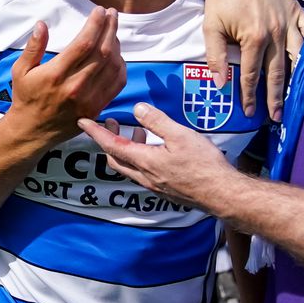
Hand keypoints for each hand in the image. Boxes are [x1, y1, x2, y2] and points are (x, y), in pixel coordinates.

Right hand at [7, 7, 125, 145]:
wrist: (31, 131)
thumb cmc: (26, 97)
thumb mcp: (20, 70)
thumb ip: (33, 47)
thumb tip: (41, 24)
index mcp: (56, 74)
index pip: (84, 44)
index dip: (95, 24)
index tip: (99, 10)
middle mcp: (75, 86)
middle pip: (102, 52)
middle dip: (110, 28)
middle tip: (112, 14)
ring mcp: (89, 99)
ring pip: (112, 66)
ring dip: (117, 45)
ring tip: (113, 31)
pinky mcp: (96, 108)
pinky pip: (117, 84)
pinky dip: (121, 66)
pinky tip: (117, 54)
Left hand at [77, 103, 234, 208]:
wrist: (221, 194)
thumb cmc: (203, 165)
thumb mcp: (180, 136)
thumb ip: (157, 121)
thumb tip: (138, 108)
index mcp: (145, 161)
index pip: (111, 145)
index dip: (95, 132)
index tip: (82, 121)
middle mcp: (145, 176)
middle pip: (115, 159)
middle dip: (108, 140)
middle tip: (110, 123)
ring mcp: (154, 185)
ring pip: (129, 166)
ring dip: (125, 148)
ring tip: (135, 131)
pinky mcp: (165, 189)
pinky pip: (142, 172)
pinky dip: (139, 157)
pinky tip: (153, 148)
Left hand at [203, 0, 303, 120]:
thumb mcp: (211, 25)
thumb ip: (214, 56)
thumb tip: (220, 83)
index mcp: (253, 38)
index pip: (252, 75)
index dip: (250, 96)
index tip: (251, 112)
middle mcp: (275, 32)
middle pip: (278, 72)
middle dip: (277, 97)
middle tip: (278, 116)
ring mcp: (289, 21)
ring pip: (298, 56)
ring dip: (297, 78)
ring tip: (297, 95)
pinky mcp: (296, 9)